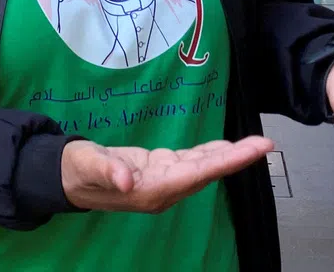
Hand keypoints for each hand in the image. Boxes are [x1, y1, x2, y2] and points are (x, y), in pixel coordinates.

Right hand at [61, 136, 273, 212]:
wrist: (68, 177)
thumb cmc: (77, 170)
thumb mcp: (87, 166)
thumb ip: (107, 171)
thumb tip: (127, 179)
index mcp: (150, 189)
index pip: (195, 175)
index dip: (225, 163)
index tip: (250, 153)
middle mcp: (164, 188)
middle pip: (207, 172)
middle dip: (236, 158)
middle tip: (266, 144)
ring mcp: (164, 180)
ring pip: (203, 167)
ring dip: (229, 155)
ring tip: (256, 144)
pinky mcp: (160, 169)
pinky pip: (193, 162)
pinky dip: (212, 153)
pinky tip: (227, 147)